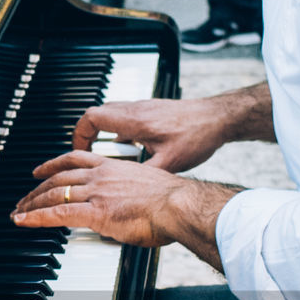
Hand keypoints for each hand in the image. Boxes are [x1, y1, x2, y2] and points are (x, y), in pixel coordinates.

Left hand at [11, 151, 240, 269]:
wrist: (181, 205)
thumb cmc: (174, 202)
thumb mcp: (146, 191)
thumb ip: (128, 198)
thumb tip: (124, 211)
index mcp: (114, 167)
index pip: (76, 160)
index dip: (54, 164)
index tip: (41, 170)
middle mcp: (101, 176)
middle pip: (59, 177)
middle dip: (37, 188)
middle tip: (24, 198)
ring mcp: (96, 192)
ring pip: (54, 194)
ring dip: (31, 203)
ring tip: (19, 211)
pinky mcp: (95, 211)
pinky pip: (57, 214)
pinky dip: (36, 217)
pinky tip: (24, 220)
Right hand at [72, 98, 227, 172]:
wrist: (220, 119)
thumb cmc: (199, 135)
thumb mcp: (168, 163)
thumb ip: (142, 176)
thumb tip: (127, 191)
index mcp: (134, 121)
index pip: (91, 119)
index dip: (79, 135)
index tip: (78, 151)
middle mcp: (136, 110)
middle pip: (96, 114)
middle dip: (85, 134)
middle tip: (83, 151)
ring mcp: (144, 108)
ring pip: (110, 114)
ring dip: (101, 131)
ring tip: (103, 151)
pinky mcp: (153, 111)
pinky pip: (125, 117)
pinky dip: (118, 131)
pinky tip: (129, 147)